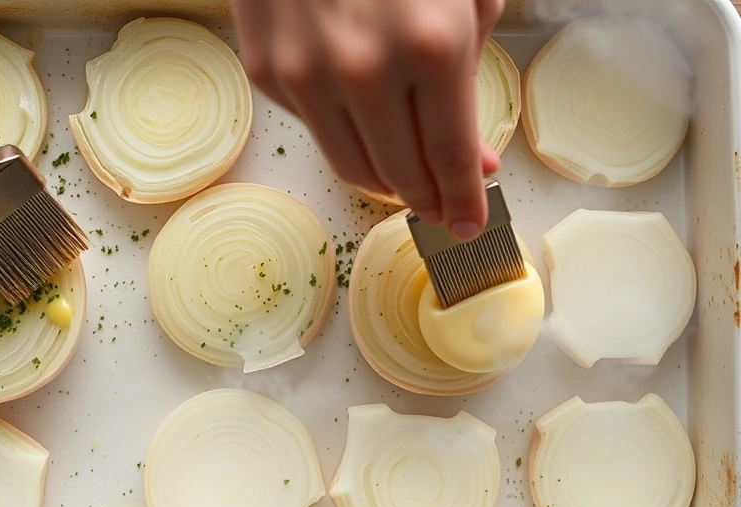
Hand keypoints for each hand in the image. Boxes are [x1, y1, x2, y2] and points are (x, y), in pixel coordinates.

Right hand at [230, 0, 503, 238]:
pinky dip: (345, 130)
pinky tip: (360, 109)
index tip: (469, 226)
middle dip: (428, 199)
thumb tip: (472, 156)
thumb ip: (474, 74)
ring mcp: (305, 75)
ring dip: (386, 181)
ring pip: (351, 168)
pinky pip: (314, 127)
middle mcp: (364, 72)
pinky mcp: (266, 70)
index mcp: (432, 46)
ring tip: (406, 172)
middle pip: (401, 178)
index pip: (451, 159)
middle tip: (442, 202)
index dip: (463, 201)